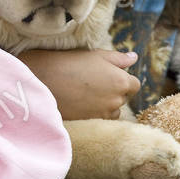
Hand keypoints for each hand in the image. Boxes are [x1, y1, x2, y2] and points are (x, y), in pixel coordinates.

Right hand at [20, 48, 140, 120]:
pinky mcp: (91, 123)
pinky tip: (82, 103)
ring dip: (106, 104)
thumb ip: (118, 58)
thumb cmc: (71, 63)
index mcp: (121, 81)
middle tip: (94, 82)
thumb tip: (134, 58)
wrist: (45, 81)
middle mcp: (117, 100)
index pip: (134, 84)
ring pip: (113, 110)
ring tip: (87, 93)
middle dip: (115, 91)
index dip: (124, 79)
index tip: (109, 75)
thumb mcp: (96, 55)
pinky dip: (95, 113)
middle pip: (124, 98)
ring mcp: (104, 114)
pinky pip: (100, 119)